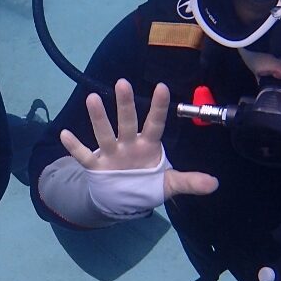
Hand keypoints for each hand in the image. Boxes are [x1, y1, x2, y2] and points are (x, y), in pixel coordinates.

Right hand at [60, 79, 216, 200]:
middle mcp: (129, 144)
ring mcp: (111, 153)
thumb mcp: (170, 184)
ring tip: (91, 98)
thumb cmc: (147, 182)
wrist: (123, 197)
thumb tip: (215, 184)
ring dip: (98, 117)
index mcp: (148, 146)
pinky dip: (74, 146)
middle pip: (128, 122)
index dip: (159, 107)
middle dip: (126, 104)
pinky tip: (64, 134)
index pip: (155, 124)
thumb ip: (190, 181)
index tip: (162, 87)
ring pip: (104, 133)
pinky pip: (83, 155)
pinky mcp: (96, 165)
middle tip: (123, 83)